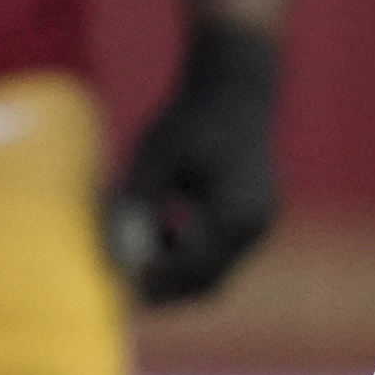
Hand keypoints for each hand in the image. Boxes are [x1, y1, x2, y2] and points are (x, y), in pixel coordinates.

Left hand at [103, 21, 283, 304]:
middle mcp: (256, 227)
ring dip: (176, 271)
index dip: (152, 286)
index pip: (191, 275)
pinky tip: (163, 229)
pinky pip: (222, 252)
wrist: (235, 83)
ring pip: (216, 271)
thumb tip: (112, 258)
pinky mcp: (256, 216)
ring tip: (139, 251)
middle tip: (122, 289)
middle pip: (207, 284)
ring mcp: (261, 224)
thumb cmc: (189, 117)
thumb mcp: (152, 160)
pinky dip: (191, 253)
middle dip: (164, 291)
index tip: (117, 284)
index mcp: (234, 217)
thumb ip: (134, 209)